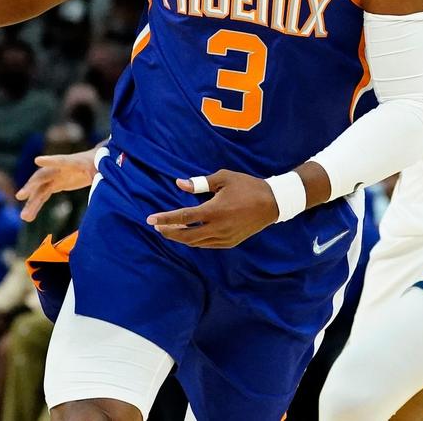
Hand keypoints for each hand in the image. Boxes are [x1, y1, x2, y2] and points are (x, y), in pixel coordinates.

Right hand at [16, 148, 98, 221]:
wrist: (98, 160)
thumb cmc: (102, 165)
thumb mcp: (104, 172)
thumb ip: (98, 179)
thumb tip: (99, 193)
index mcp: (74, 162)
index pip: (62, 161)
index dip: (50, 160)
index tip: (37, 160)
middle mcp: (60, 168)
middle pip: (43, 176)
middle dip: (32, 185)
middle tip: (20, 195)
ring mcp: (56, 176)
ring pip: (40, 189)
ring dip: (31, 203)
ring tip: (24, 217)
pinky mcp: (56, 183)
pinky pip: (43, 195)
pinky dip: (36, 205)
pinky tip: (29, 216)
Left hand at [145, 170, 279, 248]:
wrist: (273, 203)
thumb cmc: (247, 186)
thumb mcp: (224, 178)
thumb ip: (200, 183)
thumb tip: (180, 183)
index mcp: (214, 210)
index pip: (183, 217)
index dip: (165, 219)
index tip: (150, 219)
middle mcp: (218, 228)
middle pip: (186, 236)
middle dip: (169, 232)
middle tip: (157, 226)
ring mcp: (224, 237)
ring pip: (196, 243)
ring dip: (181, 238)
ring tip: (170, 230)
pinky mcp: (230, 242)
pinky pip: (207, 244)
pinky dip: (195, 241)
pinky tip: (190, 234)